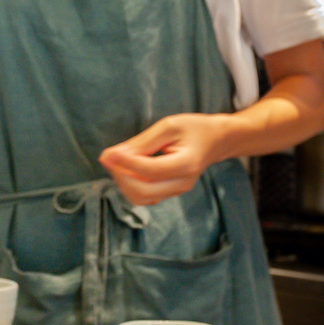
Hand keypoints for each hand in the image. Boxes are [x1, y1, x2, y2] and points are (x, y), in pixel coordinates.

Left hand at [98, 113, 232, 205]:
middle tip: (108, 156)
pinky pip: (144, 196)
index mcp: (187, 164)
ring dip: (123, 182)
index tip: (108, 153)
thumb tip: (113, 155)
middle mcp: (183, 183)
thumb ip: (143, 142)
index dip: (126, 163)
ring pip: (141, 198)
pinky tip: (125, 168)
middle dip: (120, 176)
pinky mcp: (170, 192)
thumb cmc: (193, 129)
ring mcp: (177, 191)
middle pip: (143, 192)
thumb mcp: (169, 126)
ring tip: (116, 161)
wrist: (216, 141)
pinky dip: (130, 184)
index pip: (150, 170)